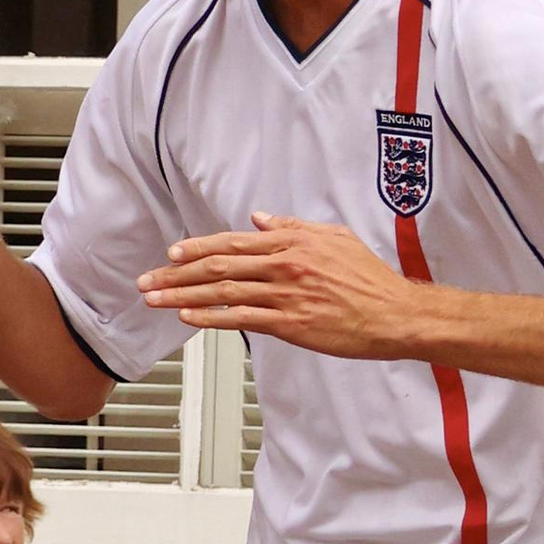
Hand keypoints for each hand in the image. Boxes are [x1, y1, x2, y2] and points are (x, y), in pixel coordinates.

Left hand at [139, 214, 426, 360]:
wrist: (395, 314)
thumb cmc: (370, 279)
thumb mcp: (334, 238)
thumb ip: (293, 227)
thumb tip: (259, 219)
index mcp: (292, 242)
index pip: (233, 242)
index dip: (196, 248)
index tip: (172, 255)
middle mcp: (283, 265)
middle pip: (218, 266)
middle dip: (176, 274)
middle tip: (148, 281)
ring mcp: (285, 295)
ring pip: (222, 291)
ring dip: (182, 295)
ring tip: (155, 300)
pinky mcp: (290, 323)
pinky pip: (241, 318)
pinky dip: (211, 317)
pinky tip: (189, 318)